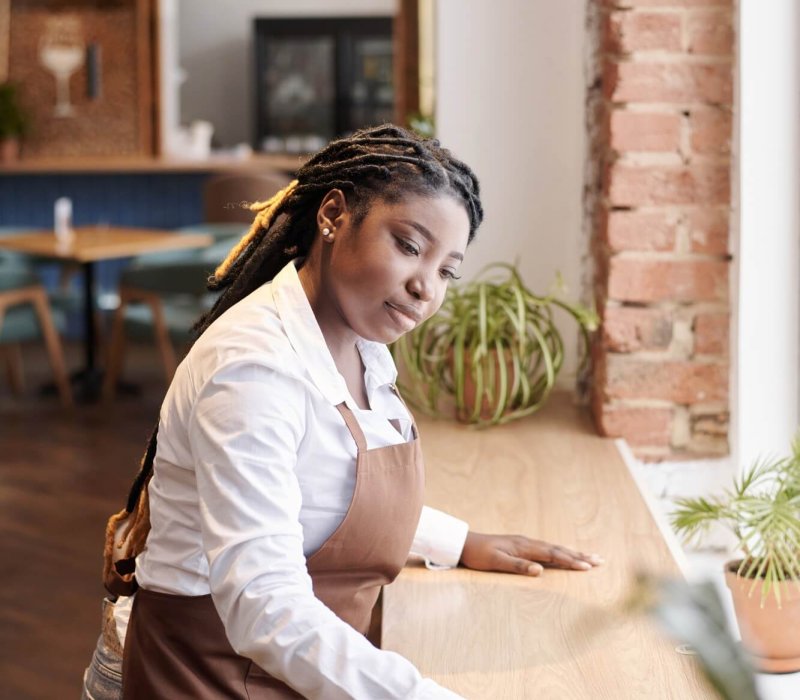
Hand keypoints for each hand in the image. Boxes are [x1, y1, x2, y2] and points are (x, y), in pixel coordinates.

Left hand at [459, 532, 603, 575]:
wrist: (464, 543)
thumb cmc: (478, 554)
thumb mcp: (495, 562)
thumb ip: (517, 566)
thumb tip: (539, 571)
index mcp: (524, 546)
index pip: (553, 554)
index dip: (571, 561)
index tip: (588, 567)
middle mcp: (527, 542)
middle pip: (558, 549)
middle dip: (579, 555)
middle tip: (600, 560)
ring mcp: (525, 543)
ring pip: (554, 548)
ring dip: (572, 552)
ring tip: (589, 556)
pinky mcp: (521, 546)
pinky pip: (546, 549)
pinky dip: (559, 552)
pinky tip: (563, 554)